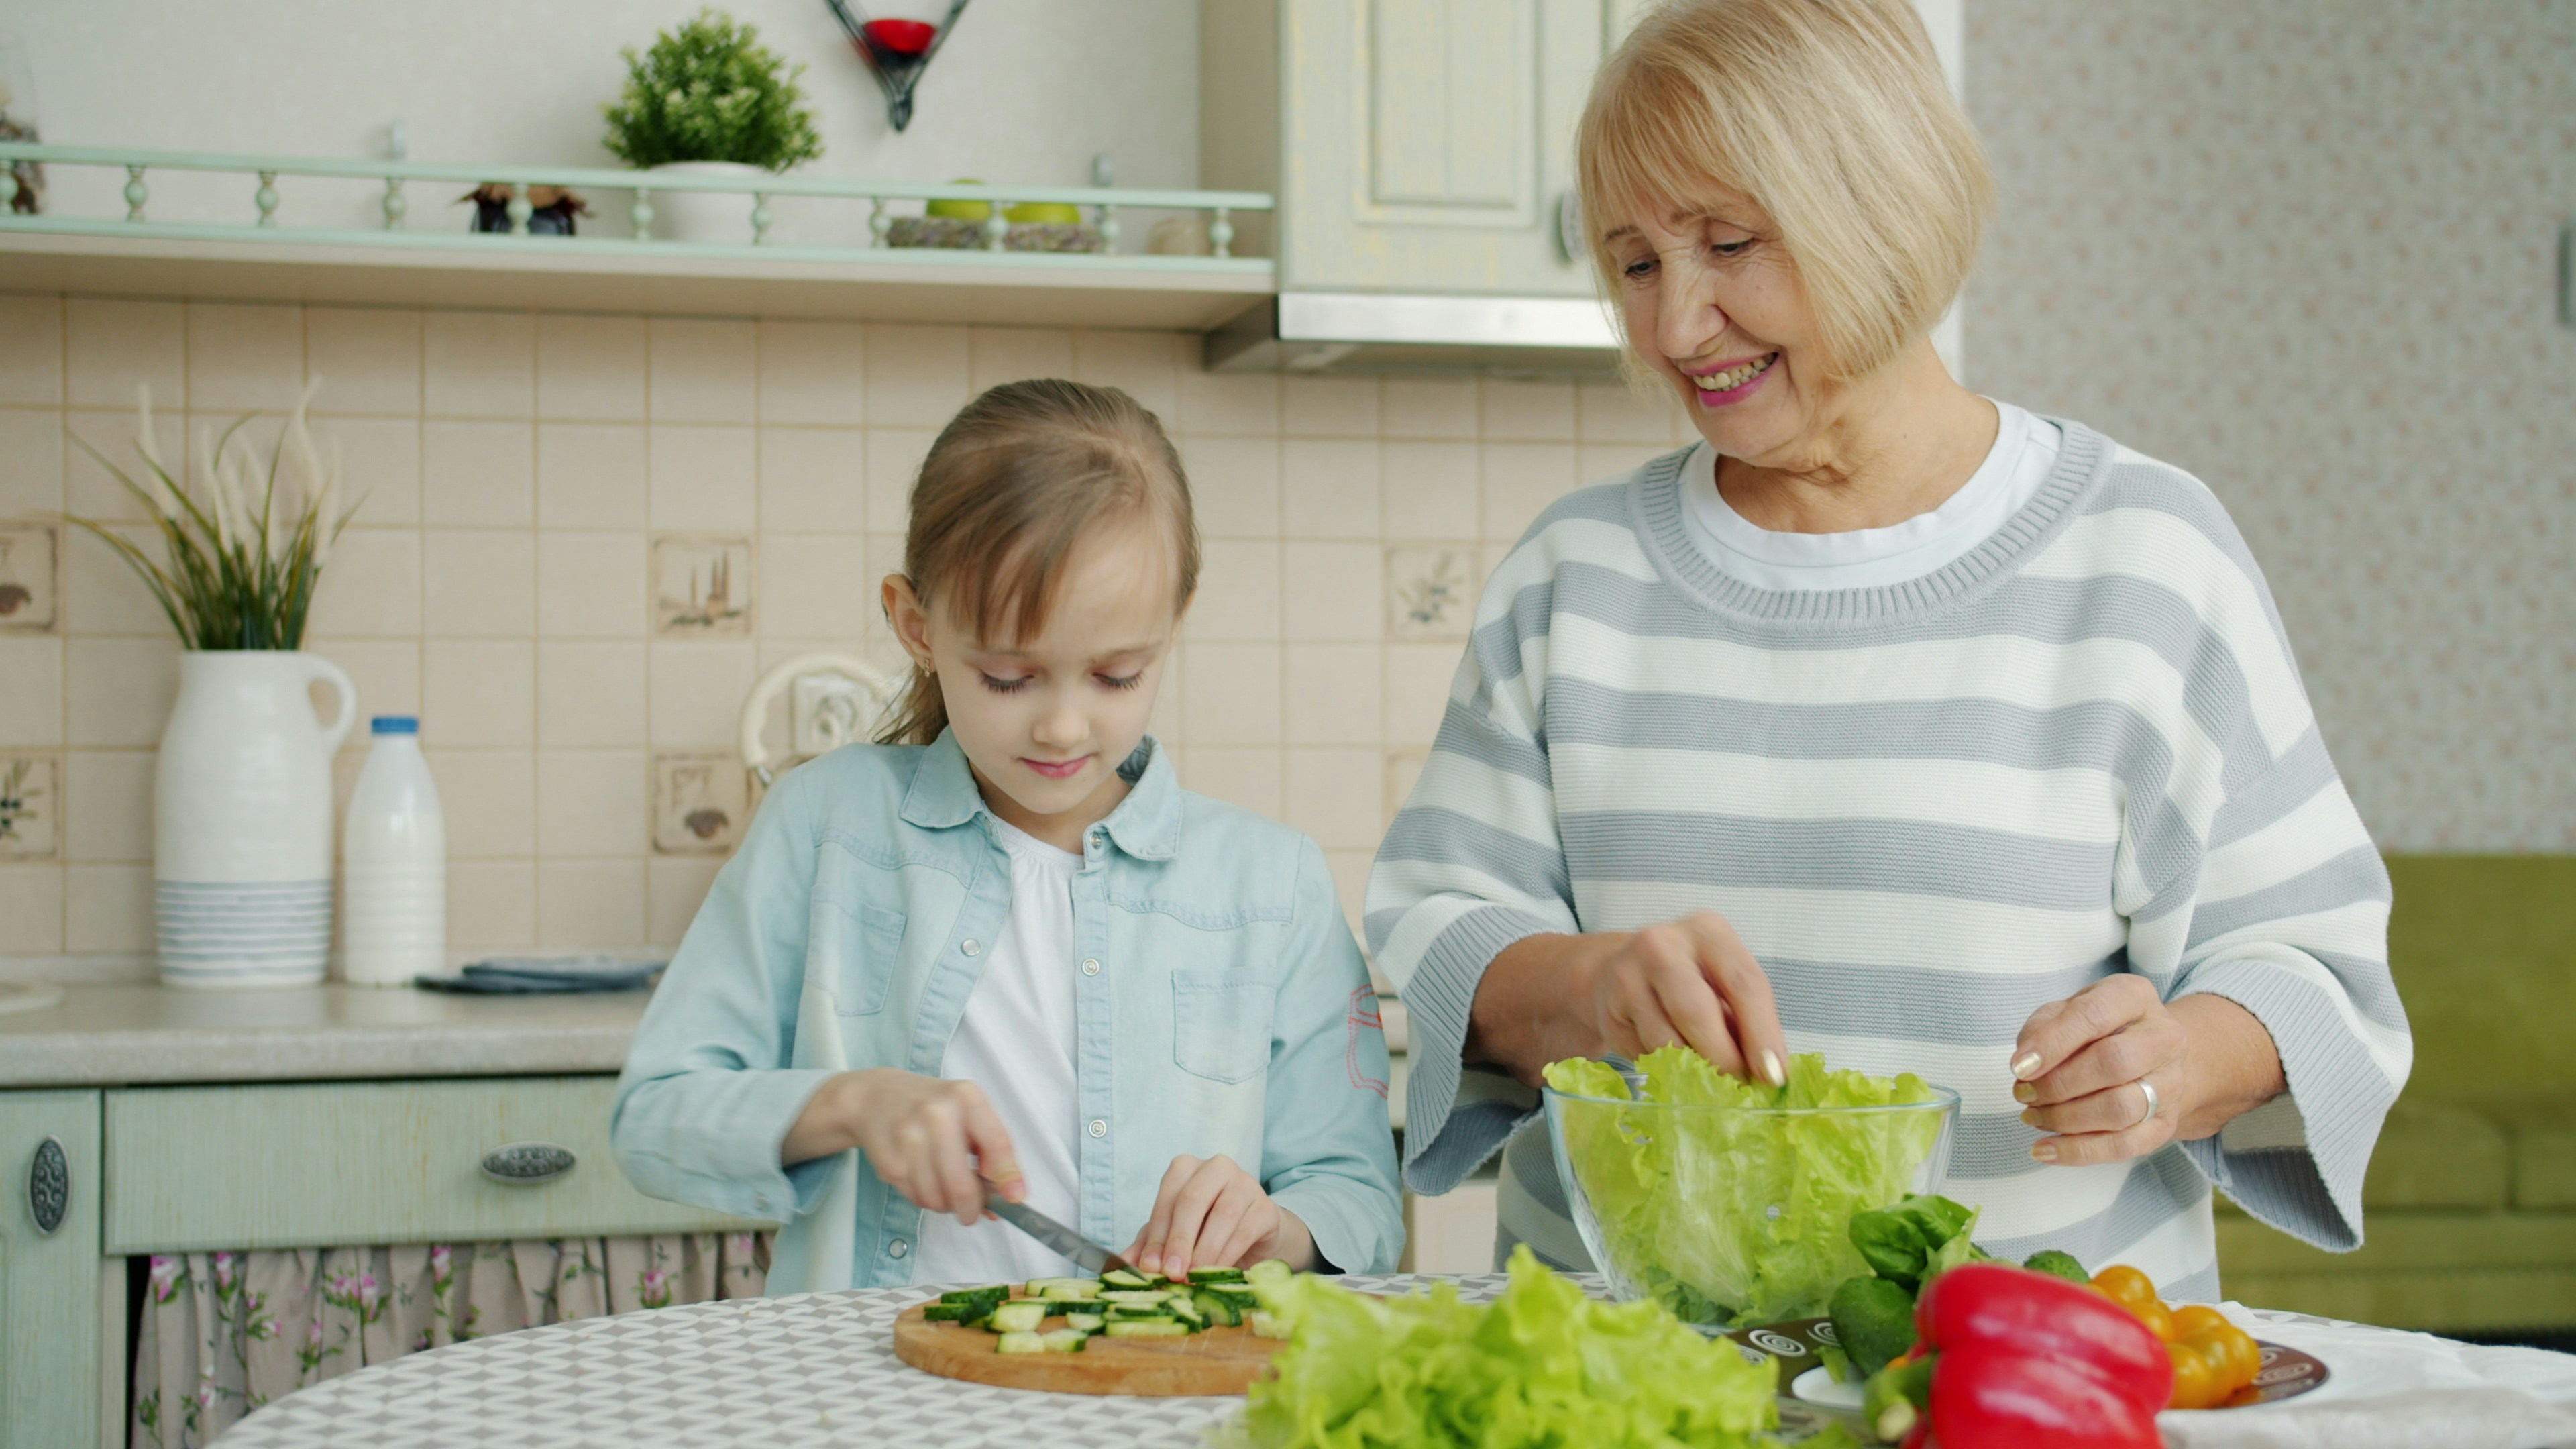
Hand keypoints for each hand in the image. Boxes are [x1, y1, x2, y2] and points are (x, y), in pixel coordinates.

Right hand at [787, 1069, 1023, 1225]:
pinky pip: (916, 1198)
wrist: (875, 1097)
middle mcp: (937, 1114)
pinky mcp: (889, 1161)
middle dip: (971, 1208)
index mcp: (966, 1097)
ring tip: (945, 1190)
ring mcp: (908, 1138)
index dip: (1008, 1175)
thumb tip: (1009, 1196)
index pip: (996, 1142)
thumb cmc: (932, 1106)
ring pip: (937, 1197)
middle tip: (972, 1214)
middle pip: (961, 1183)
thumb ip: (990, 1149)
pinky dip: (925, 1199)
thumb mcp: (967, 1111)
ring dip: (946, 1205)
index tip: (1016, 1199)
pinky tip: (924, 1181)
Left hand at [1122, 1154, 1314, 1275]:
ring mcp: (1245, 1183)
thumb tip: (1125, 1264)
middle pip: (1193, 1199)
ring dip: (1204, 1251)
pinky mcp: (1266, 1207)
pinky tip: (1215, 1273)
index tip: (1149, 1267)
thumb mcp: (1173, 1235)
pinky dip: (1227, 1255)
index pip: (1168, 1197)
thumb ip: (1150, 1245)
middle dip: (1179, 1240)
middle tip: (1170, 1274)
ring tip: (1192, 1278)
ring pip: (1222, 1214)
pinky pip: (1245, 1230)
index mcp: (1187, 1168)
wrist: (1254, 1238)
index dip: (1157, 1234)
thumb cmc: (1206, 1230)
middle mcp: (1217, 1167)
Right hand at [1575, 912, 1787, 1085]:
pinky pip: (1644, 1052)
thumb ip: (1746, 1023)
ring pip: (1666, 1040)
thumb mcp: (1722, 986)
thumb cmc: (1688, 982)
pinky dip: (1665, 1067)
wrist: (1615, 972)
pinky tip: (1670, 1057)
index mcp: (1708, 932)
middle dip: (1723, 1058)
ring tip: (1707, 1077)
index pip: (1744, 983)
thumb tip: (1770, 1074)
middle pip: (1698, 1011)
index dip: (1762, 1034)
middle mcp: (1663, 944)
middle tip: (1738, 1085)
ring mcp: (1627, 974)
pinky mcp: (1607, 1007)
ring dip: (1693, 1069)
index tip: (1774, 1075)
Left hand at [2011, 978, 2283, 1166]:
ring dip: (2065, 1119)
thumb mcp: (2066, 1010)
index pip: (2095, 1016)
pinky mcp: (2166, 1124)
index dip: (2053, 1043)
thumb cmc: (2097, 1029)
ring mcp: (2170, 1083)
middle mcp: (2163, 1038)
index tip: (2019, 1067)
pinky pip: (2124, 1146)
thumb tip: (2025, 1065)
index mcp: (2134, 998)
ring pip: (2120, 1109)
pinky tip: (2044, 1149)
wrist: (2152, 1056)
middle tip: (2023, 1093)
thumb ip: (2043, 1028)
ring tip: (2033, 1116)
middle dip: (2059, 1084)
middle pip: (2114, 1064)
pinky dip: (2079, 1152)